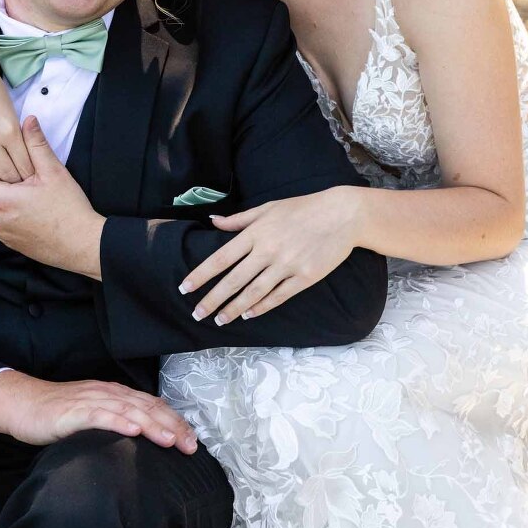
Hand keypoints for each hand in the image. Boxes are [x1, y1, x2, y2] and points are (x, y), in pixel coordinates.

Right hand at [0, 40, 33, 182]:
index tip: (34, 179)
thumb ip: (17, 135)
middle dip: (16, 182)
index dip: (30, 174)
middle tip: (23, 186)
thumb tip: (23, 156)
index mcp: (8, 130)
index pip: (24, 165)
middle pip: (7, 175)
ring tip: (7, 183)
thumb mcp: (12, 109)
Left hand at [0, 116, 104, 278]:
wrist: (83, 245)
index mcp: (2, 201)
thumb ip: (36, 144)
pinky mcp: (13, 243)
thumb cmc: (69, 210)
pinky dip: (9, 213)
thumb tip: (28, 120)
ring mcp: (4, 234)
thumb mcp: (54, 172)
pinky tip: (31, 207)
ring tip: (23, 189)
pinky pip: (1, 223)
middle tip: (11, 172)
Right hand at [0, 369, 197, 454]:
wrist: (23, 404)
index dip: (174, 421)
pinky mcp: (73, 411)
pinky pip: (99, 415)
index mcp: (115, 394)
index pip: (152, 405)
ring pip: (128, 410)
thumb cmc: (57, 414)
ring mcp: (91, 400)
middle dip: (172, 426)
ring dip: (152, 424)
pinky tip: (133, 429)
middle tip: (190, 446)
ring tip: (170, 440)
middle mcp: (108, 393)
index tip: (191, 441)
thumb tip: (142, 441)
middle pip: (147, 407)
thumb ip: (116, 422)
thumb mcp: (93, 416)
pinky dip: (118, 421)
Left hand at [181, 188, 361, 324]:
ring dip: (234, 308)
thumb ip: (240, 219)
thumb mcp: (268, 207)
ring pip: (253, 292)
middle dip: (212, 299)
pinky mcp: (305, 277)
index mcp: (256, 233)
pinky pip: (279, 296)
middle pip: (233, 280)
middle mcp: (268, 250)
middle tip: (196, 314)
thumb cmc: (303, 208)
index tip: (185, 288)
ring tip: (219, 320)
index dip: (201, 275)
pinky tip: (249, 314)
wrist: (342, 215)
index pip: (221, 258)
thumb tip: (213, 221)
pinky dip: (262, 307)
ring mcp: (287, 265)